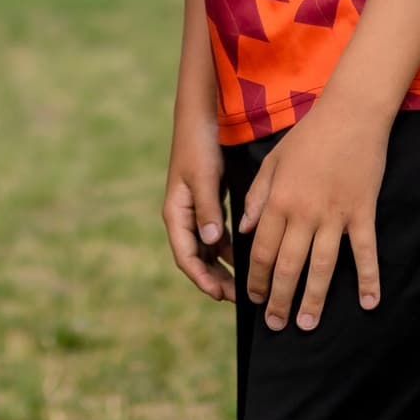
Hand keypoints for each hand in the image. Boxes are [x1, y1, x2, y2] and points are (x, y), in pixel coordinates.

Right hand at [163, 118, 233, 301]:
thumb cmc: (199, 147)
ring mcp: (194, 213)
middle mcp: (182, 217)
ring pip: (206, 250)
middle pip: (195, 258)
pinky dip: (227, 250)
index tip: (219, 295)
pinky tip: (244, 258)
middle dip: (213, 279)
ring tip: (242, 285)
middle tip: (237, 298)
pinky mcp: (206, 206)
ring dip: (221, 268)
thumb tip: (211, 241)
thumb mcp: (204, 177)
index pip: (186, 256)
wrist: (199, 121)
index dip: (201, 278)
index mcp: (176, 213)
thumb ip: (208, 210)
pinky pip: (215, 237)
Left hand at [240, 98, 385, 330]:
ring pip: (322, 267)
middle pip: (288, 266)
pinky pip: (365, 252)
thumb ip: (258, 197)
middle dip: (280, 298)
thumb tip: (246, 231)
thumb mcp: (272, 161)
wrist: (350, 114)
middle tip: (277, 325)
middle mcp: (304, 213)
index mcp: (278, 201)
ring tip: (309, 324)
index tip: (253, 299)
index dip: (256, 278)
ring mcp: (335, 215)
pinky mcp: (363, 213)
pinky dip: (368, 279)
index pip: (261, 250)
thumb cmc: (308, 136)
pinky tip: (368, 303)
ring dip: (314, 299)